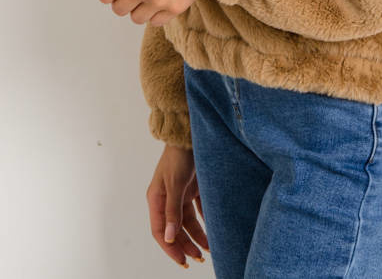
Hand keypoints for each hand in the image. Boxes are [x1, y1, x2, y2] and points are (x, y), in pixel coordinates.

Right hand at [146, 144, 209, 266]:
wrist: (189, 133)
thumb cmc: (178, 156)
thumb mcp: (175, 184)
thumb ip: (172, 211)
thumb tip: (168, 237)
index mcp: (156, 199)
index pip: (160, 231)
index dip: (170, 248)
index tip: (182, 260)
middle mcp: (167, 199)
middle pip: (174, 229)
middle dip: (185, 245)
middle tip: (198, 259)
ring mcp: (180, 193)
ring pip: (187, 221)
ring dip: (197, 235)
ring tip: (208, 250)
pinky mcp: (192, 187)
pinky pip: (198, 209)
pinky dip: (205, 220)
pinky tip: (213, 230)